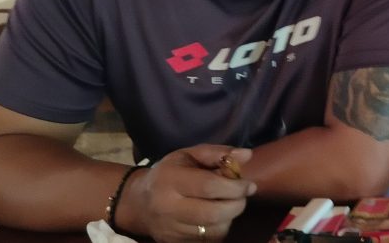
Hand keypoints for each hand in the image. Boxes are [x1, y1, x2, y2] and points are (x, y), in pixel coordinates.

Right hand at [119, 144, 255, 241]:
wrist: (139, 202)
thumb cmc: (169, 172)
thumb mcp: (189, 155)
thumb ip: (217, 153)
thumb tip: (247, 155)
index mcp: (171, 179)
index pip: (209, 186)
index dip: (234, 187)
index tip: (250, 185)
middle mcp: (168, 206)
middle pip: (213, 212)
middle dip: (236, 205)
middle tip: (243, 196)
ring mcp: (170, 229)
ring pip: (212, 230)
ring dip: (229, 218)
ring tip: (230, 205)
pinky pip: (207, 241)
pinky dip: (218, 230)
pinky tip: (217, 217)